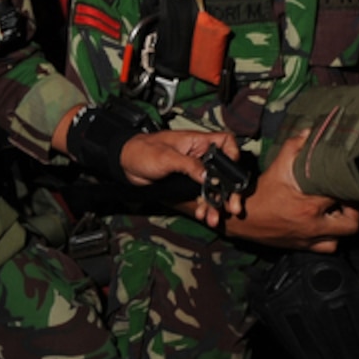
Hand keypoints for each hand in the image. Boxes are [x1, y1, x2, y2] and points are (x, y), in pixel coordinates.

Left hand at [118, 130, 246, 227]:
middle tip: (232, 205)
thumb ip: (190, 165)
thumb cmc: (142, 151)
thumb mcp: (167, 157)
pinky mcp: (186, 183)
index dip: (232, 154)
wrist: (125, 164)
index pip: (224, 142)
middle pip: (222, 171)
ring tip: (214, 216)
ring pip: (212, 187)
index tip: (232, 171)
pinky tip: (202, 214)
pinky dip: (203, 206)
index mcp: (196, 141)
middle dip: (229, 190)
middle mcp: (198, 155)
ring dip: (215, 203)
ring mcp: (193, 170)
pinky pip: (200, 195)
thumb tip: (208, 174)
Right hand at [224, 131, 358, 251]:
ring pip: (341, 238)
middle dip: (353, 210)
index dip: (349, 186)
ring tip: (338, 212)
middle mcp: (313, 225)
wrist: (241, 219)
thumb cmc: (260, 194)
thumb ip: (294, 148)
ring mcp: (309, 239)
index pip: (343, 195)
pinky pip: (327, 248)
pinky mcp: (304, 247)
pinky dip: (331, 238)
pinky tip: (326, 226)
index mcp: (309, 204)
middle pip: (351, 223)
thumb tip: (310, 132)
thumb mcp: (277, 167)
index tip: (348, 179)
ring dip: (343, 226)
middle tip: (347, 198)